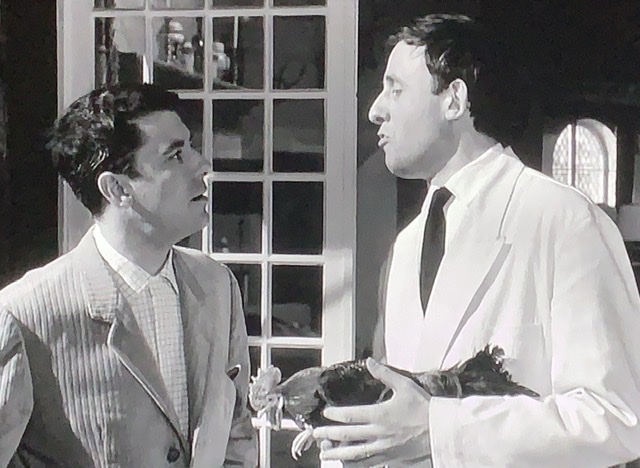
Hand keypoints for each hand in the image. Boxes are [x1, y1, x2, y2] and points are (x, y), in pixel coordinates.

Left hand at [313, 358, 431, 466]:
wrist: (441, 431)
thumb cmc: (423, 407)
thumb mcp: (404, 385)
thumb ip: (385, 374)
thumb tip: (370, 361)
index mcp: (381, 414)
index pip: (352, 415)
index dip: (336, 415)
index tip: (326, 414)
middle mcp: (379, 433)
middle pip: (349, 435)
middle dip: (330, 435)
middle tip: (316, 434)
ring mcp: (384, 448)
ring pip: (355, 453)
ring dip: (338, 453)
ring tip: (325, 453)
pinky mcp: (390, 458)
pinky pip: (369, 462)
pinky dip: (356, 463)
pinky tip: (347, 462)